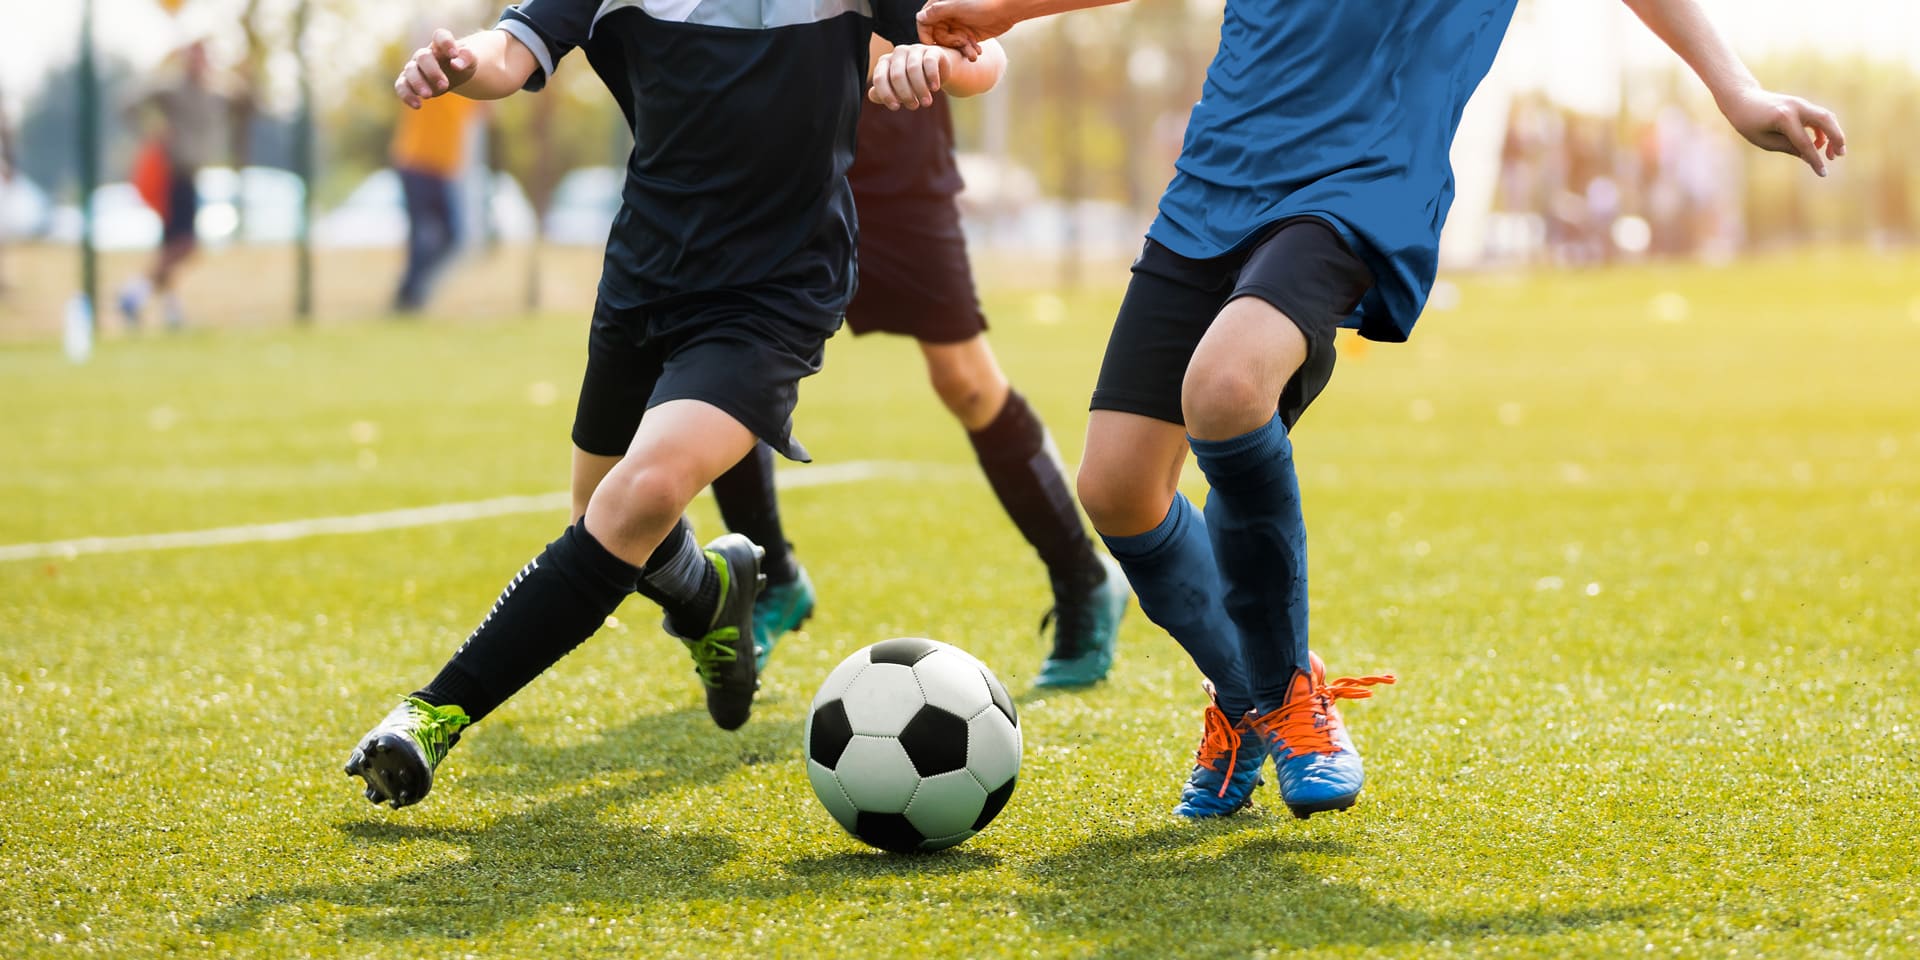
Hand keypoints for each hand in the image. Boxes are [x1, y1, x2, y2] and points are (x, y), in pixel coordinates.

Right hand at [394, 29, 476, 108]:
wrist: (455, 73)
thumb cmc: (462, 64)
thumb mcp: (471, 61)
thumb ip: (467, 58)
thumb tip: (456, 65)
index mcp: (441, 45)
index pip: (440, 36)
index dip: (446, 43)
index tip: (454, 55)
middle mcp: (425, 54)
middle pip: (423, 56)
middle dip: (432, 71)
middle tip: (445, 85)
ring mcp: (415, 67)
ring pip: (410, 71)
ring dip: (418, 83)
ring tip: (429, 96)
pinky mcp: (409, 81)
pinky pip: (401, 86)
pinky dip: (406, 95)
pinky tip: (417, 105)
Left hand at [869, 44, 952, 109]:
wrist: (938, 72)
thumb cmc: (912, 83)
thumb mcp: (896, 90)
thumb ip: (883, 93)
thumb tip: (872, 95)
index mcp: (885, 62)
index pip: (879, 78)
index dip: (886, 94)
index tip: (895, 107)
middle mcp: (898, 53)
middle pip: (897, 75)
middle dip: (905, 94)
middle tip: (914, 106)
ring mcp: (915, 49)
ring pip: (913, 69)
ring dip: (920, 89)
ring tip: (926, 103)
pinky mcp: (932, 51)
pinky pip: (929, 62)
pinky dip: (932, 77)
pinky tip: (934, 88)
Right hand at [916, 0, 1015, 59]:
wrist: (1009, 7)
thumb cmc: (984, 2)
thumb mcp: (958, 7)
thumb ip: (938, 12)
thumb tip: (919, 17)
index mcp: (941, 4)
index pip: (924, 22)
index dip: (926, 35)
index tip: (932, 46)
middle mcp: (948, 15)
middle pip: (937, 36)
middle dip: (949, 43)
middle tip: (962, 42)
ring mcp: (958, 25)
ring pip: (951, 44)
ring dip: (961, 50)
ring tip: (973, 53)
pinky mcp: (969, 34)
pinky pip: (962, 47)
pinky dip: (968, 50)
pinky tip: (978, 51)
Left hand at [1718, 87, 1845, 176]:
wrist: (1743, 100)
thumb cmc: (1750, 123)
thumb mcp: (1765, 141)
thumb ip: (1789, 148)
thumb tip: (1810, 156)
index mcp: (1784, 118)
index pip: (1804, 142)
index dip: (1815, 159)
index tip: (1823, 173)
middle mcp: (1796, 107)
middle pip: (1825, 121)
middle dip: (1837, 138)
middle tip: (1839, 155)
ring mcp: (1801, 103)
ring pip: (1826, 117)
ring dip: (1834, 134)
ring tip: (1833, 153)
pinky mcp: (1801, 105)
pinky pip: (1819, 117)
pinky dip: (1823, 130)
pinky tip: (1819, 144)